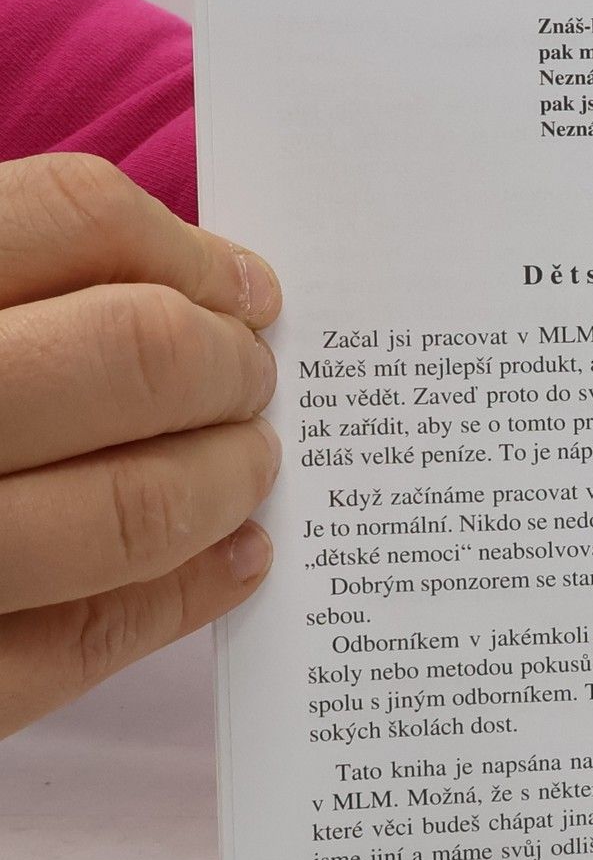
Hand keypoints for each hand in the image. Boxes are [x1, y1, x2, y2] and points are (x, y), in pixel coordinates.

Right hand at [0, 154, 281, 737]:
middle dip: (226, 366)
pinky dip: (186, 595)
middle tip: (254, 378)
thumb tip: (183, 291)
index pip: (70, 216)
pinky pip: (80, 643)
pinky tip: (233, 561)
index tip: (240, 287)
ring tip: (252, 463)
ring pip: (126, 509)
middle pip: (127, 353)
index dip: (188, 253)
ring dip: (228, 479)